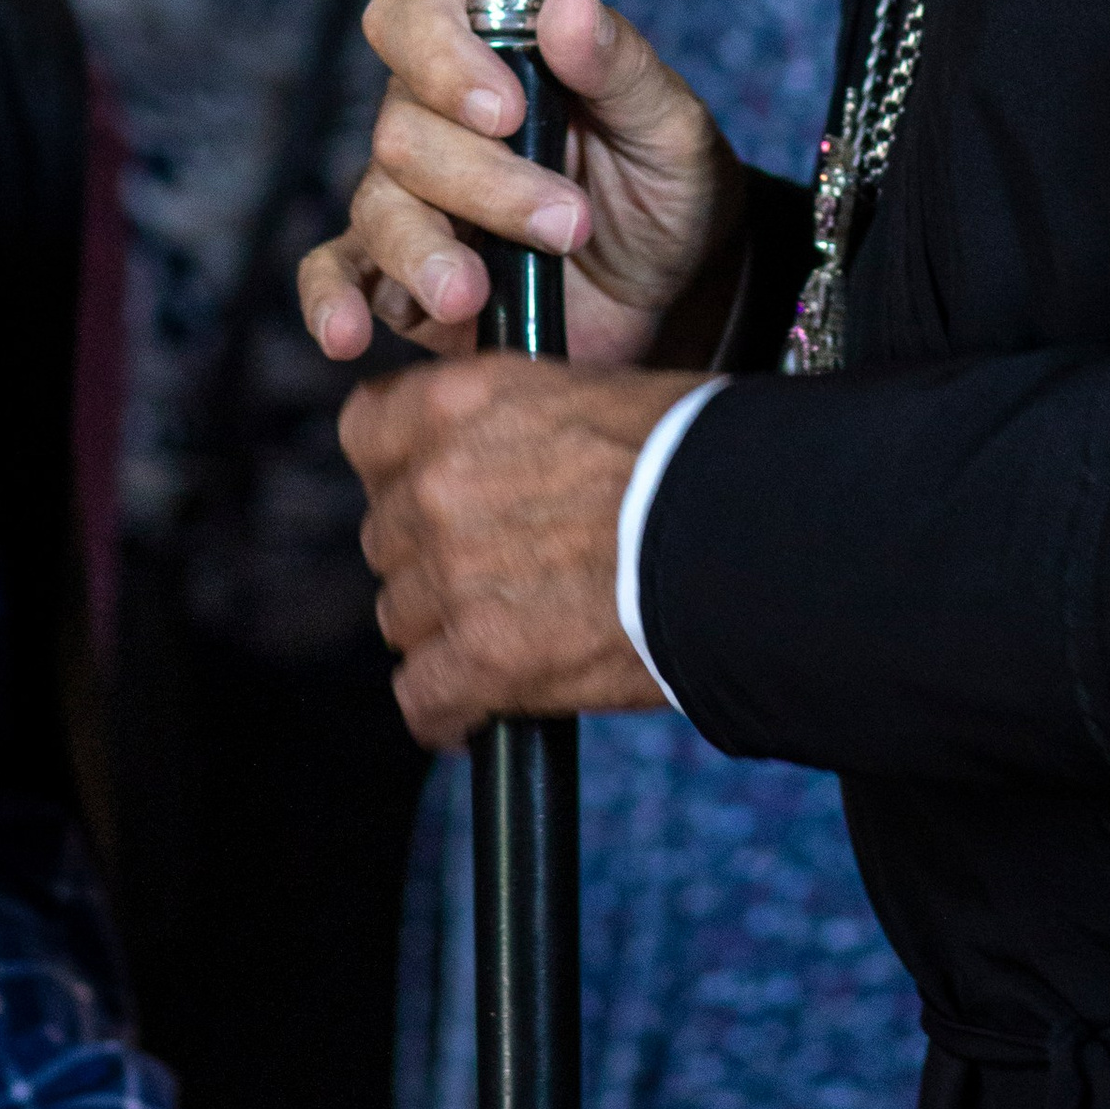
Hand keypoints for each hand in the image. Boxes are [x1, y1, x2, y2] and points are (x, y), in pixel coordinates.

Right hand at [298, 0, 744, 369]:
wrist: (672, 288)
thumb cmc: (665, 180)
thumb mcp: (668, 122)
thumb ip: (619, 63)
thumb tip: (567, 2)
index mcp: (489, 45)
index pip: (414, 15)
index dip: (442, 57)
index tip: (507, 110)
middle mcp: (432, 111)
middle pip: (402, 129)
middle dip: (484, 183)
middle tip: (567, 224)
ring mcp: (412, 195)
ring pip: (378, 207)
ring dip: (426, 252)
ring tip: (474, 294)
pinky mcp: (403, 274)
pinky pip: (338, 275)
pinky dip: (332, 301)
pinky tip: (348, 333)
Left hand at [344, 354, 688, 742]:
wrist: (742, 532)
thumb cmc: (690, 454)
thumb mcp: (587, 395)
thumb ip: (513, 425)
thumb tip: (501, 455)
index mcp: (460, 403)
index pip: (367, 430)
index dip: (397, 466)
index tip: (425, 487)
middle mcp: (437, 482)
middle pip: (387, 536)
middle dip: (430, 556)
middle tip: (492, 571)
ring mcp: (453, 573)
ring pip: (402, 618)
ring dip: (443, 630)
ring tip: (504, 638)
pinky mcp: (481, 658)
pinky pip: (423, 699)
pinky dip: (448, 712)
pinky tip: (477, 713)